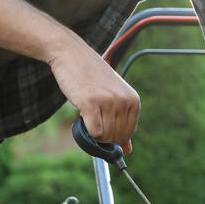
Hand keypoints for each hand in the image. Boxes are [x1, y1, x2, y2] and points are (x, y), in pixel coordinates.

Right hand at [47, 35, 139, 152]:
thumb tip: (127, 150)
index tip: (102, 125)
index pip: (127, 134)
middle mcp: (123, 101)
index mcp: (133, 100)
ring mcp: (108, 101)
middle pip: (116, 137)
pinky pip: (94, 133)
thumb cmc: (90, 76)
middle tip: (92, 120)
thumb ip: (121, 122)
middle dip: (103, 136)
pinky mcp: (90, 103)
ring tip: (87, 114)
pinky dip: (86, 131)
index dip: (113, 136)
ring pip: (105, 137)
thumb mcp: (113, 96)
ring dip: (93, 133)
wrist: (71, 53)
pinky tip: (82, 115)